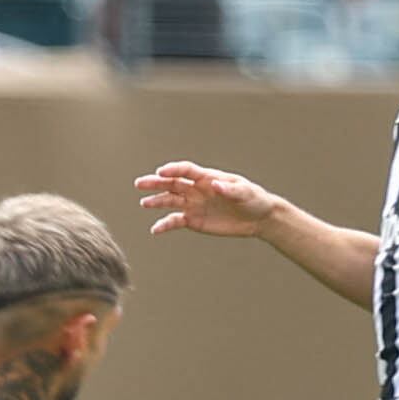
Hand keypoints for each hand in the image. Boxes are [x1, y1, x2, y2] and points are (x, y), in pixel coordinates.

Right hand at [138, 160, 283, 238]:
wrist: (258, 218)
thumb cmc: (253, 199)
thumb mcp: (245, 192)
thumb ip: (229, 189)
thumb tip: (214, 184)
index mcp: (207, 178)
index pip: (186, 171)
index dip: (173, 170)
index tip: (161, 171)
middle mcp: (197, 190)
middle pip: (172, 184)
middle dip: (156, 183)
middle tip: (140, 183)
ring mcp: (194, 205)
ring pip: (170, 201)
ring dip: (157, 201)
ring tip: (144, 203)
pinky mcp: (194, 220)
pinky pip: (176, 221)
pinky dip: (165, 225)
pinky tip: (156, 229)